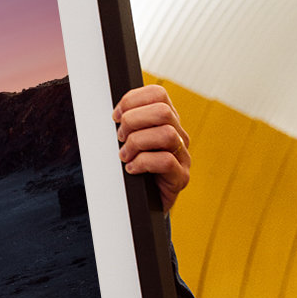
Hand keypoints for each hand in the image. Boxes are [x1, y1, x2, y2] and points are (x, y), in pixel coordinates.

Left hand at [113, 84, 190, 212]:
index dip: (132, 100)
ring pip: (166, 134)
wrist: (142, 204)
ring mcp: (183, 156)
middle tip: (120, 138)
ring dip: (137, 143)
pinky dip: (142, 163)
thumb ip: (126, 124)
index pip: (157, 94)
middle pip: (163, 111)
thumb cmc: (132, 168)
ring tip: (124, 156)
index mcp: (166, 121)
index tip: (115, 116)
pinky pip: (166, 161)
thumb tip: (113, 113)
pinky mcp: (181, 177)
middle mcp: (178, 135)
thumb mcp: (127, 141)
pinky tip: (131, 169)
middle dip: (133, 121)